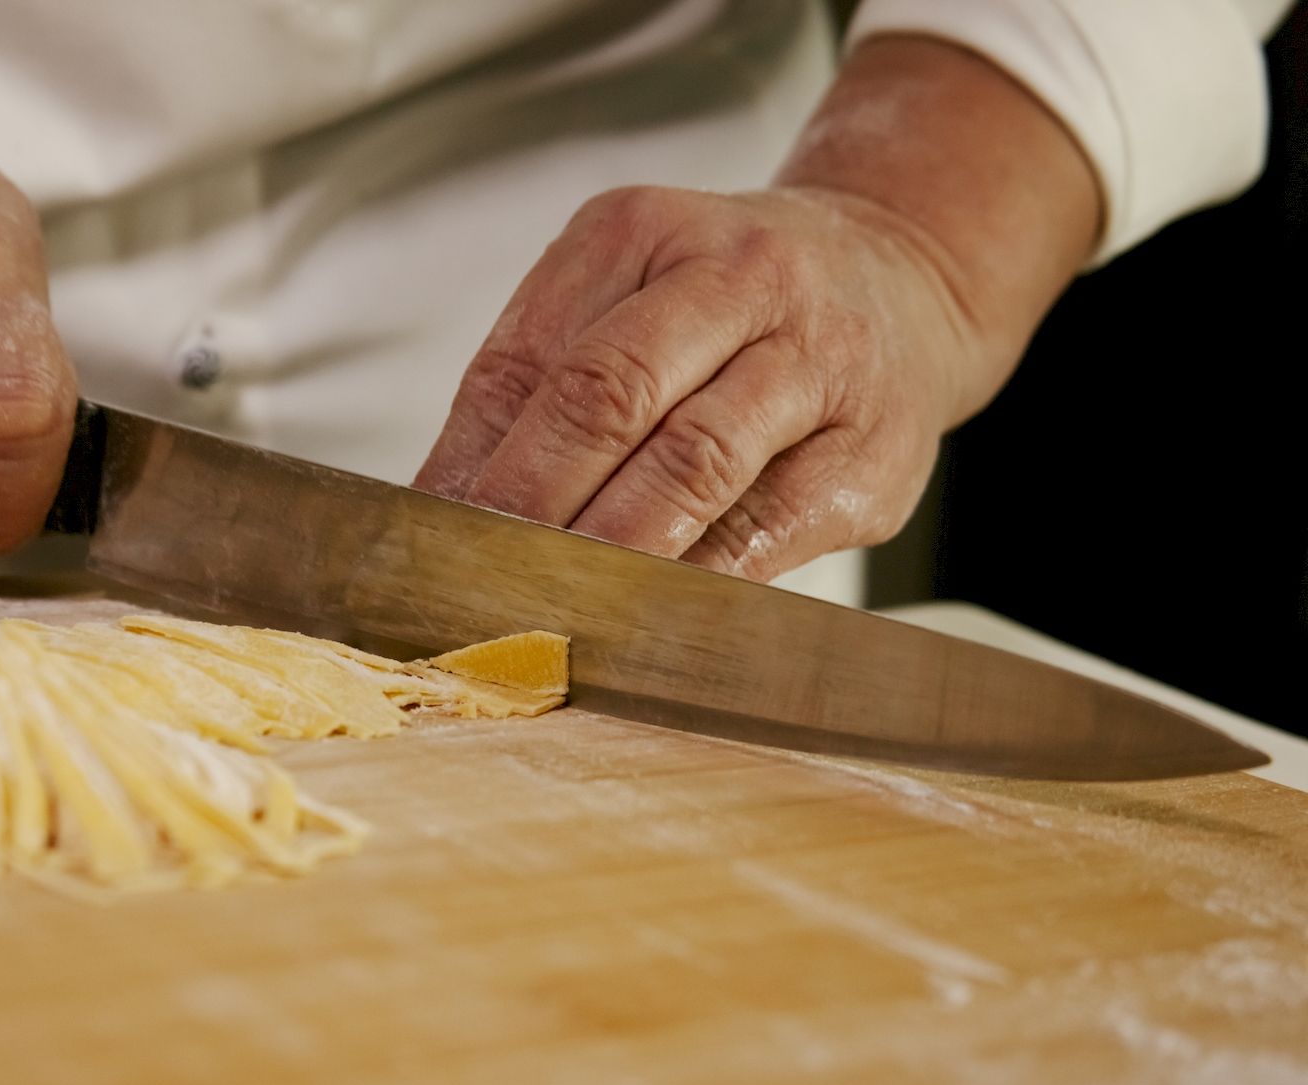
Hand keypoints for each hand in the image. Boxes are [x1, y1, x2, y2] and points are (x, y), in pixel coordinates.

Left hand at [416, 38, 1099, 581]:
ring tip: (544, 609)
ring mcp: (819, 360)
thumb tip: (440, 506)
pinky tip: (642, 616)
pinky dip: (693, 583)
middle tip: (470, 583)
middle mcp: (740, 277)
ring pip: (693, 465)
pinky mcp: (873, 452)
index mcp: (644, 231)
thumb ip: (537, 386)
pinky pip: (766, 528)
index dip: (468, 461)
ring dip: (607, 551)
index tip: (420, 540)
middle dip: (527, 506)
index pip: (531, 358)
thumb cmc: (733, 304)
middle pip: (608, 397)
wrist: (903, 278)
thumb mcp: (624, 294)